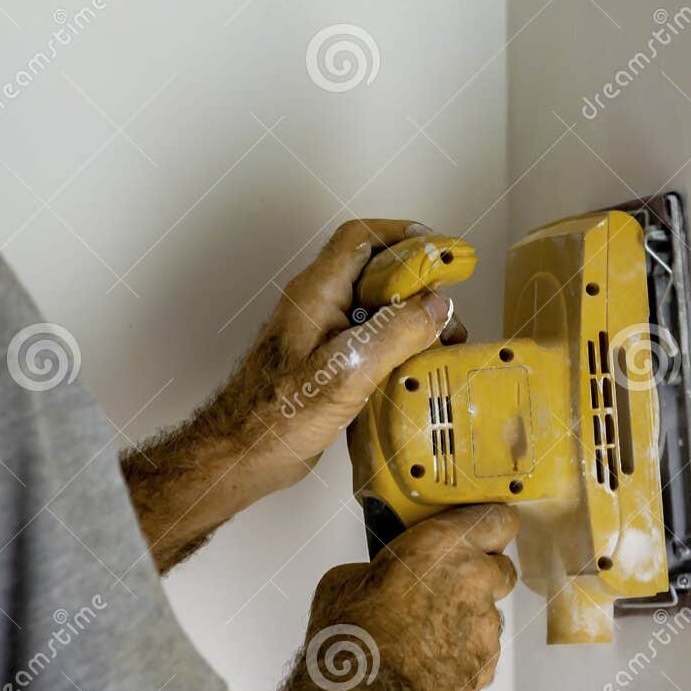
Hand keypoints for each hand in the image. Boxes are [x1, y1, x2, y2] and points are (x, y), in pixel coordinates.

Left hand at [207, 219, 464, 496]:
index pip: (361, 238)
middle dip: (418, 284)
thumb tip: (436, 307)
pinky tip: (416, 369)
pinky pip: (368, 338)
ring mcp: (320, 332)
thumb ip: (395, 333)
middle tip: (448, 310)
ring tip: (442, 343)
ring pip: (374, 306)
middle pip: (374, 270)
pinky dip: (397, 345)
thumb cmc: (276, 416)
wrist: (243, 454)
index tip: (441, 254)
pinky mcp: (326, 360)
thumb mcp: (347, 371)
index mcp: (316, 292)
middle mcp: (317, 304)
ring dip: (411, 318)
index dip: (404, 235)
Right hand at [306, 505, 516, 690]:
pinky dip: (462, 653)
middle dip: (481, 574)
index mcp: (443, 544)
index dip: (489, 527)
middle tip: (448, 585)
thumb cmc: (352, 631)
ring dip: (468, 618)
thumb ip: (385, 568)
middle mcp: (474, 578)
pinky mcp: (486, 664)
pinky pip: (482, 651)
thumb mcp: (350, 577)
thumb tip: (386, 579)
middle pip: (502, 567)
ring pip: (489, 614)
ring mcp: (485, 625)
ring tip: (428, 635)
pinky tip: (430, 661)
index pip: (497, 519)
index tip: (480, 531)